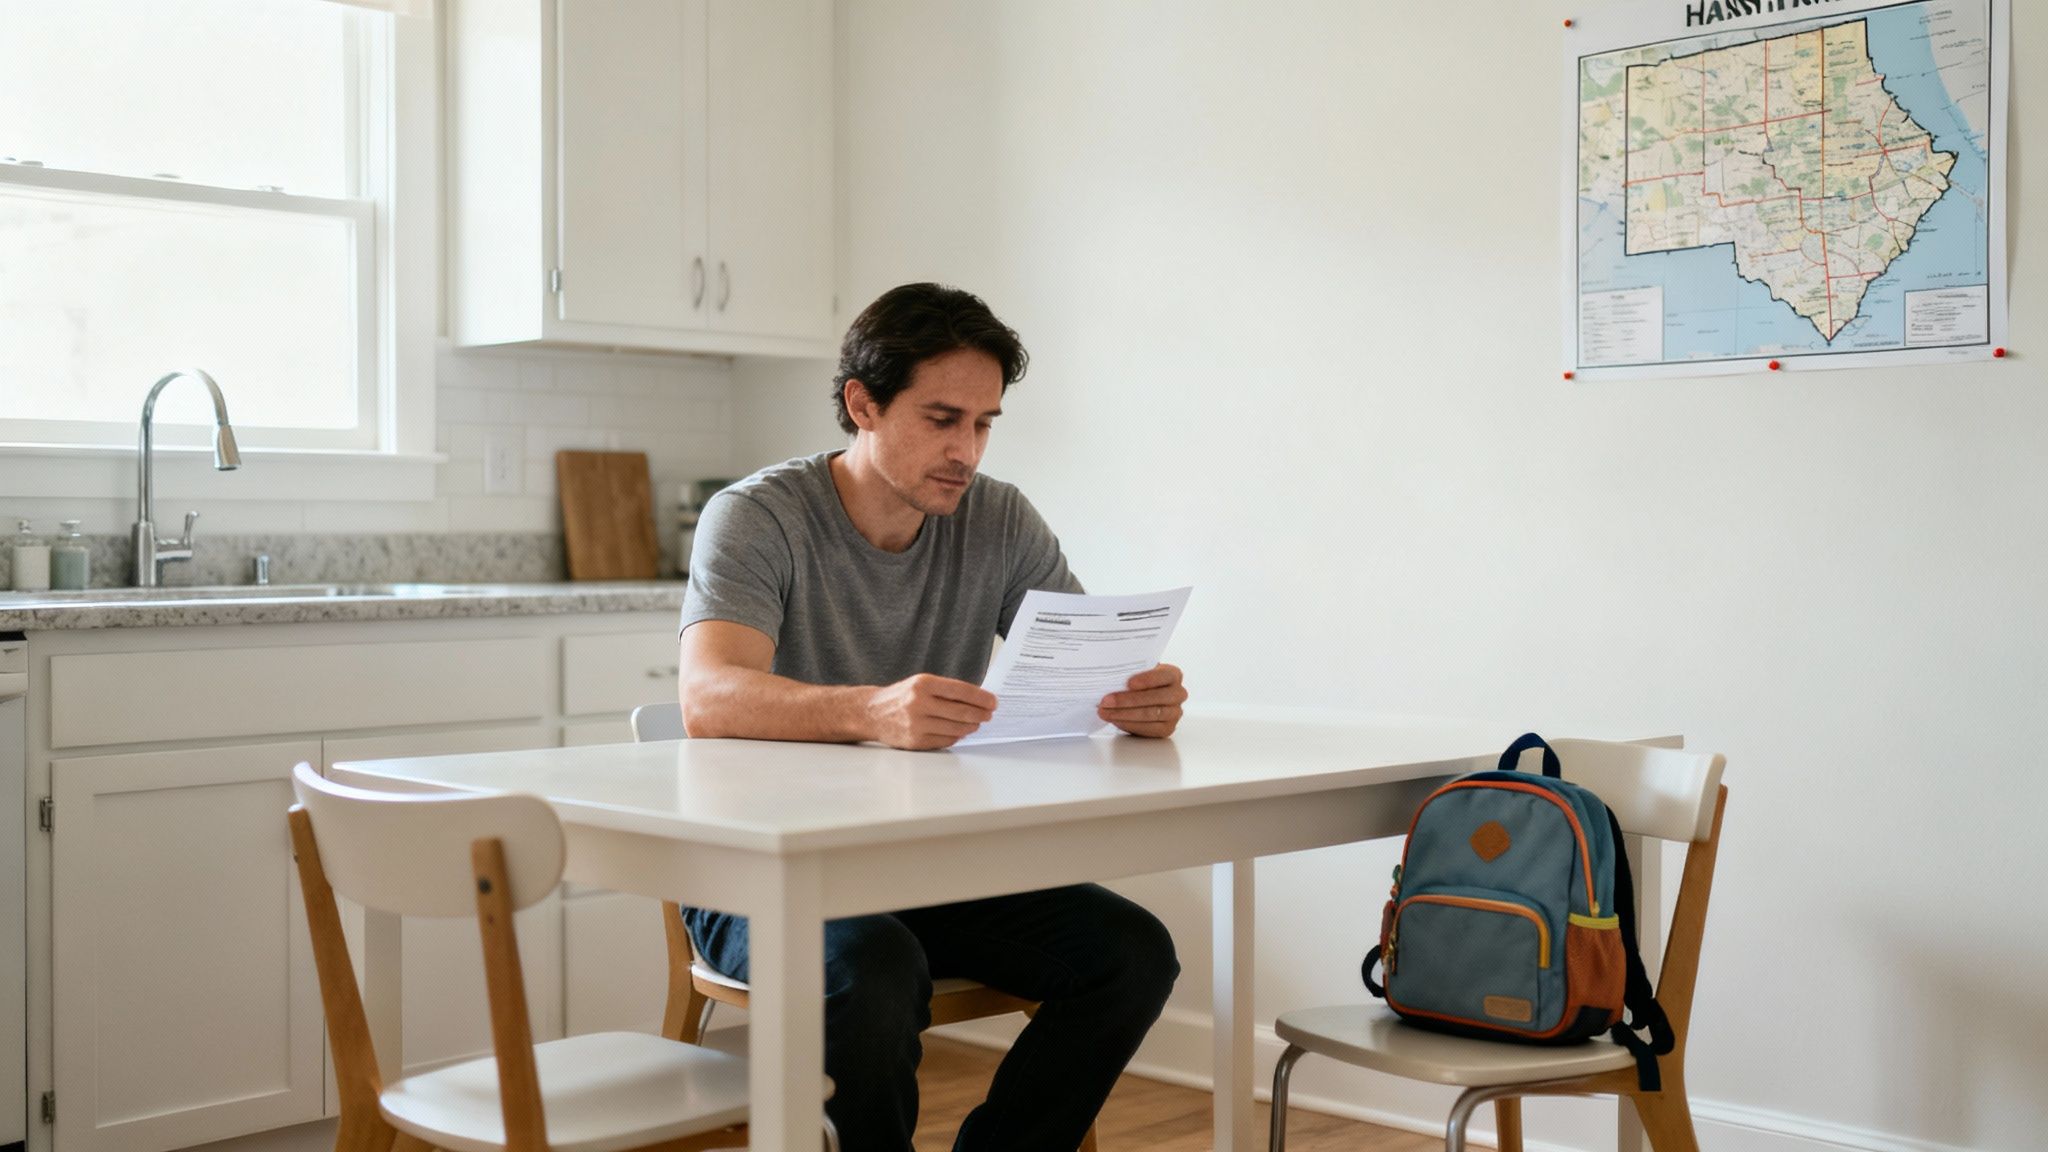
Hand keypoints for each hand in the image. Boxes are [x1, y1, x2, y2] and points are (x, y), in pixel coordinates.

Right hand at [865, 674, 997, 749]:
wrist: (871, 713)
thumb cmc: (901, 697)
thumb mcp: (920, 684)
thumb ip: (946, 691)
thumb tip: (978, 700)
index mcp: (923, 684)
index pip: (961, 691)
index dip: (981, 698)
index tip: (993, 701)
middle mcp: (919, 703)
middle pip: (961, 712)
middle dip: (980, 714)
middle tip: (989, 714)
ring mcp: (917, 724)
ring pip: (956, 729)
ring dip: (971, 727)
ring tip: (976, 723)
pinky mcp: (915, 741)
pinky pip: (945, 741)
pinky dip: (956, 737)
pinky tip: (960, 732)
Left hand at [1098, 663, 1186, 738]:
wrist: (1144, 698)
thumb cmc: (1140, 683)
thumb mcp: (1138, 673)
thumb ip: (1131, 673)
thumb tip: (1111, 677)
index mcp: (1173, 675)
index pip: (1163, 676)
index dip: (1147, 680)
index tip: (1129, 683)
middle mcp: (1178, 693)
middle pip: (1156, 698)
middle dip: (1128, 700)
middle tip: (1107, 701)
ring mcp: (1175, 712)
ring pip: (1151, 714)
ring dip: (1125, 714)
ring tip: (1106, 712)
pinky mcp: (1167, 728)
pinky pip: (1148, 728)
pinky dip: (1129, 724)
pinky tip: (1116, 720)